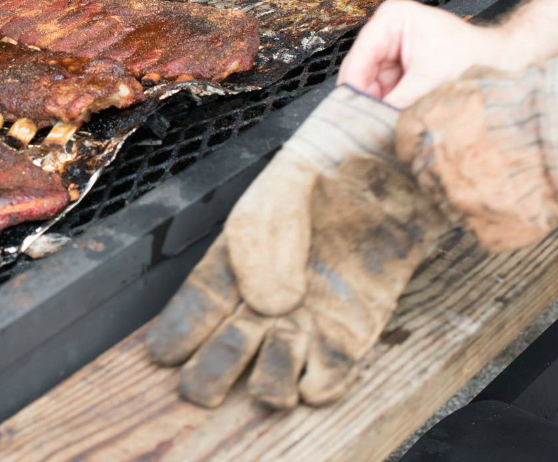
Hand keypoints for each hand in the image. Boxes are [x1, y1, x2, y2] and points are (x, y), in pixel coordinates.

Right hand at [144, 88, 445, 408]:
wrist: (391, 170)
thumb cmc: (326, 173)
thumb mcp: (284, 191)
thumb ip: (265, 243)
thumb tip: (267, 305)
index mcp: (234, 264)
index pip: (195, 309)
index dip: (177, 335)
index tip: (167, 352)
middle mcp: (265, 302)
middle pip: (223, 356)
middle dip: (212, 372)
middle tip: (220, 362)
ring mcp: (308, 321)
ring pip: (272, 376)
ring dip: (270, 377)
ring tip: (283, 340)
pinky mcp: (352, 334)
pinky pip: (329, 376)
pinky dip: (319, 387)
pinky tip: (314, 379)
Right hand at [338, 0, 539, 107]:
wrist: (504, 64)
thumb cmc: (475, 59)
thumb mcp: (429, 81)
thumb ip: (394, 103)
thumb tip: (368, 126)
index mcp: (390, 19)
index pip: (358, 60)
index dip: (354, 93)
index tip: (351, 120)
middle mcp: (385, 31)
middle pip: (361, 75)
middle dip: (367, 102)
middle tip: (369, 129)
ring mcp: (391, 51)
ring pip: (370, 88)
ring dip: (379, 107)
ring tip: (386, 126)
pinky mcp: (399, 69)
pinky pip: (384, 93)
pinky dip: (389, 108)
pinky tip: (396, 120)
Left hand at [397, 55, 557, 252]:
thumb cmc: (529, 105)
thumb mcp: (481, 78)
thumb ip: (453, 91)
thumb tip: (450, 94)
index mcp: (425, 125)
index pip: (404, 139)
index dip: (423, 141)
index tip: (437, 143)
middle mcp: (432, 166)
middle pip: (424, 173)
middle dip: (443, 167)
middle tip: (475, 160)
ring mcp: (456, 203)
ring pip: (449, 203)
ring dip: (467, 194)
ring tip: (500, 180)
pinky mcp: (484, 232)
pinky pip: (480, 229)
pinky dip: (493, 219)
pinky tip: (513, 201)